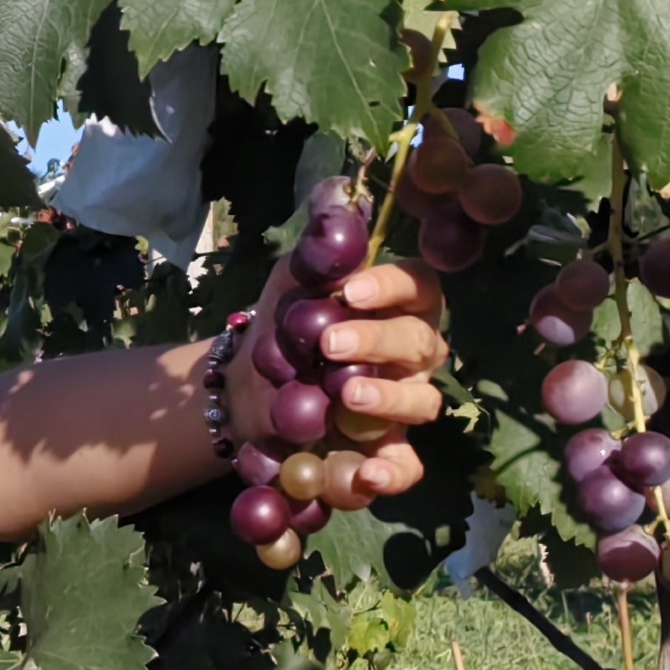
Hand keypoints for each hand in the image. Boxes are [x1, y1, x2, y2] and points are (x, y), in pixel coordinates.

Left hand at [231, 255, 450, 505]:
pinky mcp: (386, 452)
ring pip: (422, 402)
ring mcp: (404, 405)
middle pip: (419, 342)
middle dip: (377, 341)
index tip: (351, 291)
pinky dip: (393, 473)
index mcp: (398, 307)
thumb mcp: (290, 281)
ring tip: (347, 396)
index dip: (392, 286)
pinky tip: (368, 474)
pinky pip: (407, 466)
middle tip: (329, 346)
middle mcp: (412, 356)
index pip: (420, 285)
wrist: (248, 391)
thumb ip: (317, 248)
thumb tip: (334, 195)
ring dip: (387, 398)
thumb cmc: (284, 327)